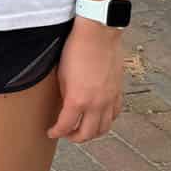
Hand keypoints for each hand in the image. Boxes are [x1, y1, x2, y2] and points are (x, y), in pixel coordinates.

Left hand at [48, 20, 123, 142]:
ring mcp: (110, 98)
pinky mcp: (118, 91)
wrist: (98, 33)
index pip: (66, 126)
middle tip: (66, 134)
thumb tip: (64, 107)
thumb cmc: (75, 50)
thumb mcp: (61, 75)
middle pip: (87, 134)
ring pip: (104, 128)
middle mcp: (96, 104)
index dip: (56, 132)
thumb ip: (64, 95)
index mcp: (77, 100)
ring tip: (82, 129)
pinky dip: (106, 120)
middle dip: (74, 138)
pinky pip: (114, 114)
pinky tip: (99, 117)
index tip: (51, 132)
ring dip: (92, 133)